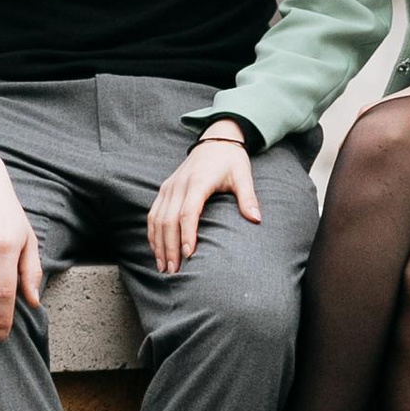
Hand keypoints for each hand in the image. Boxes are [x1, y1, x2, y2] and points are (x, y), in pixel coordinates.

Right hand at [148, 129, 261, 276]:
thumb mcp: (243, 176)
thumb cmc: (231, 160)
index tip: (189, 255)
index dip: (186, 234)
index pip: (188, 212)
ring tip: (163, 267)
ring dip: (158, 244)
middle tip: (174, 271)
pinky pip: (153, 213)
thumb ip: (248, 198)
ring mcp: (170, 186)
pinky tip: (156, 250)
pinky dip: (152, 233)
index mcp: (198, 181)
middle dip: (169, 247)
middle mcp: (180, 184)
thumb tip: (257, 220)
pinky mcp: (165, 188)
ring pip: (157, 218)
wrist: (216, 139)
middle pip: (169, 220)